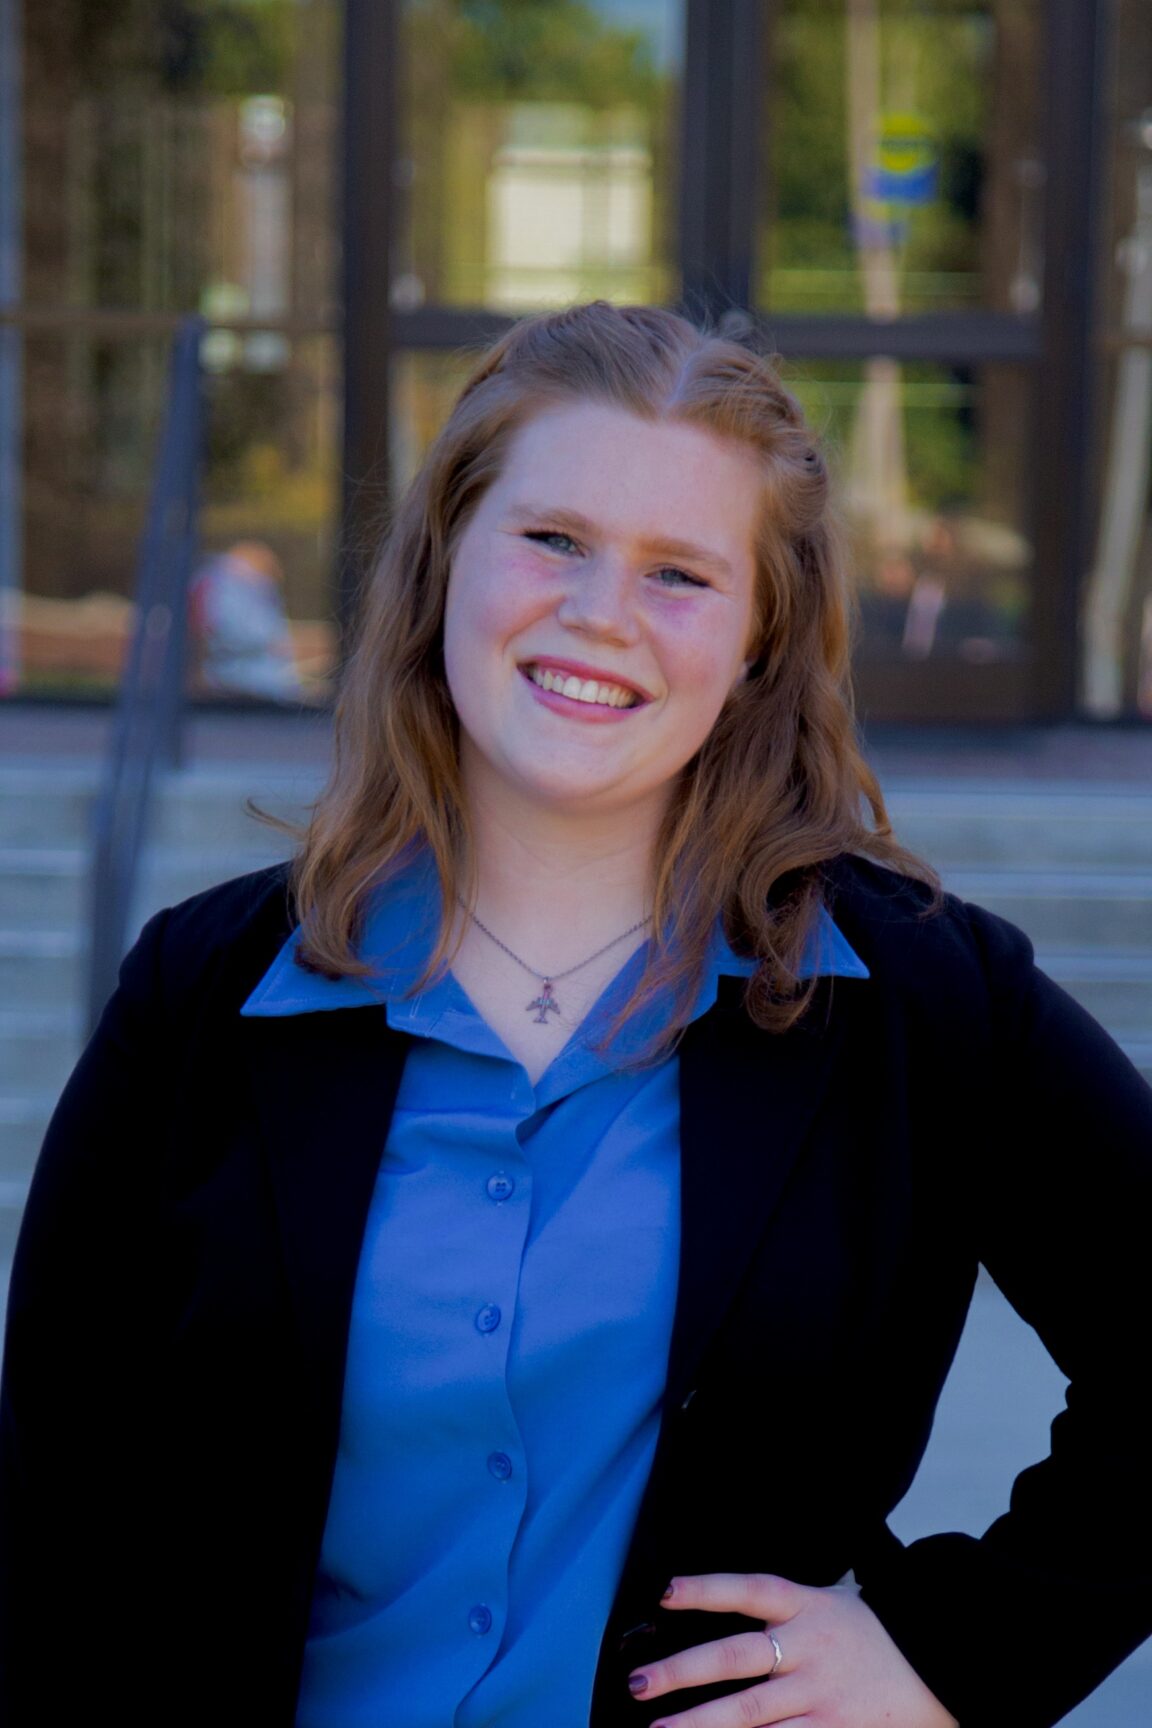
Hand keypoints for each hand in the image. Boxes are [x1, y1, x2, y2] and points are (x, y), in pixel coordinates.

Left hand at [626, 1571, 959, 1727]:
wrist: (940, 1669)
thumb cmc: (870, 1637)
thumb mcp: (828, 1605)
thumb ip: (778, 1611)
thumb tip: (716, 1613)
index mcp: (808, 1605)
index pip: (749, 1589)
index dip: (707, 1588)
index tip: (665, 1592)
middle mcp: (810, 1648)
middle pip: (737, 1657)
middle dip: (681, 1672)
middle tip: (637, 1684)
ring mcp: (823, 1695)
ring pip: (750, 1715)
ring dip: (699, 1726)